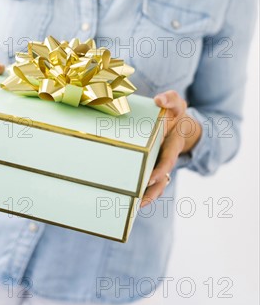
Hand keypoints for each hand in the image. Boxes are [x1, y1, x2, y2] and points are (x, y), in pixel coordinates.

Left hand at [140, 90, 201, 207]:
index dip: (161, 170)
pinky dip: (139, 189)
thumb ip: (170, 99)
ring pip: (155, 185)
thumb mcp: (176, 103)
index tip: (153, 178)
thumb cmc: (173, 112)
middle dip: (152, 191)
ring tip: (134, 206)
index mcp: (172, 146)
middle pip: (160, 181)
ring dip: (146, 196)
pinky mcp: (148, 165)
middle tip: (139, 200)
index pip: (168, 160)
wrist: (177, 123)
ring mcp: (157, 164)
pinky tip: (127, 197)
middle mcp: (165, 159)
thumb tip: (159, 99)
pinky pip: (146, 180)